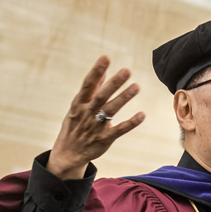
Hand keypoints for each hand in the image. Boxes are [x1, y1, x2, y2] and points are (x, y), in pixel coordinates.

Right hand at [47, 56, 144, 179]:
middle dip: (113, 83)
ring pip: (110, 110)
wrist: (68, 153)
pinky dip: (130, 123)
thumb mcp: (79, 106)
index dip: (96, 71)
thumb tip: (103, 71)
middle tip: (127, 70)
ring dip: (123, 98)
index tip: (106, 58)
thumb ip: (92, 89)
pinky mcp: (104, 139)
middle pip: (101, 96)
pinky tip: (142, 115)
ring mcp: (95, 126)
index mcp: (79, 103)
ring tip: (137, 86)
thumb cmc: (76, 125)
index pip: (88, 84)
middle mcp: (86, 113)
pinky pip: (119, 130)